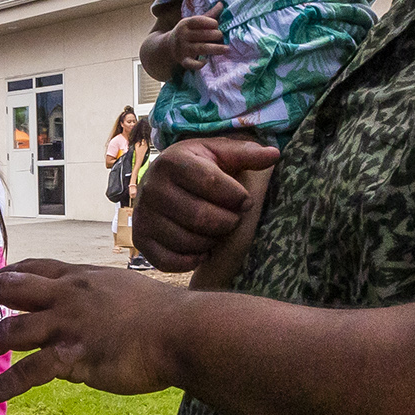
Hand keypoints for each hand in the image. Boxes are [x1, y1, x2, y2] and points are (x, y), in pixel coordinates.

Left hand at [0, 260, 190, 400]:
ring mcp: (70, 324)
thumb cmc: (167, 318)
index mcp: (81, 278)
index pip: (33, 268)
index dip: (5, 272)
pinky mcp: (76, 355)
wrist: (186, 332)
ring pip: (11, 329)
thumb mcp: (126, 296)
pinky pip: (30, 370)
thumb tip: (86, 326)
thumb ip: (99, 305)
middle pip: (8, 287)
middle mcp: (69, 295)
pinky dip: (7, 383)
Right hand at [134, 134, 277, 270]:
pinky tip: (202, 248)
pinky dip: (192, 260)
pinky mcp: (140, 240)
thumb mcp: (219, 153)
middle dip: (228, 222)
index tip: (244, 200)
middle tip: (234, 219)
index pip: (212, 183)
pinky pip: (170, 261)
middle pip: (201, 216)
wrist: (161, 182)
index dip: (236, 196)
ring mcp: (143, 216)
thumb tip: (274, 154)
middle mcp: (152, 187)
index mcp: (172, 161)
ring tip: (218, 231)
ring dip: (212, 241)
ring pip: (188, 241)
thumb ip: (246, 154)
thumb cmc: (198, 167)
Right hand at [169, 8, 227, 67]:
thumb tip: (222, 3)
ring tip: (226, 49)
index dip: (208, 22)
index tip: (216, 24)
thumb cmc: (187, 32)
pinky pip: (191, 63)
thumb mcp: (194, 22)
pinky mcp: (183, 60)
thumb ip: (209, 15)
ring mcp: (183, 49)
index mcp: (185, 24)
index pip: (197, 21)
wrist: (168, 46)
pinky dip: (198, 64)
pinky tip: (206, 61)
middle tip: (222, 36)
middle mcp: (183, 35)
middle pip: (201, 35)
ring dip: (215, 48)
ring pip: (201, 48)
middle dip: (214, 35)